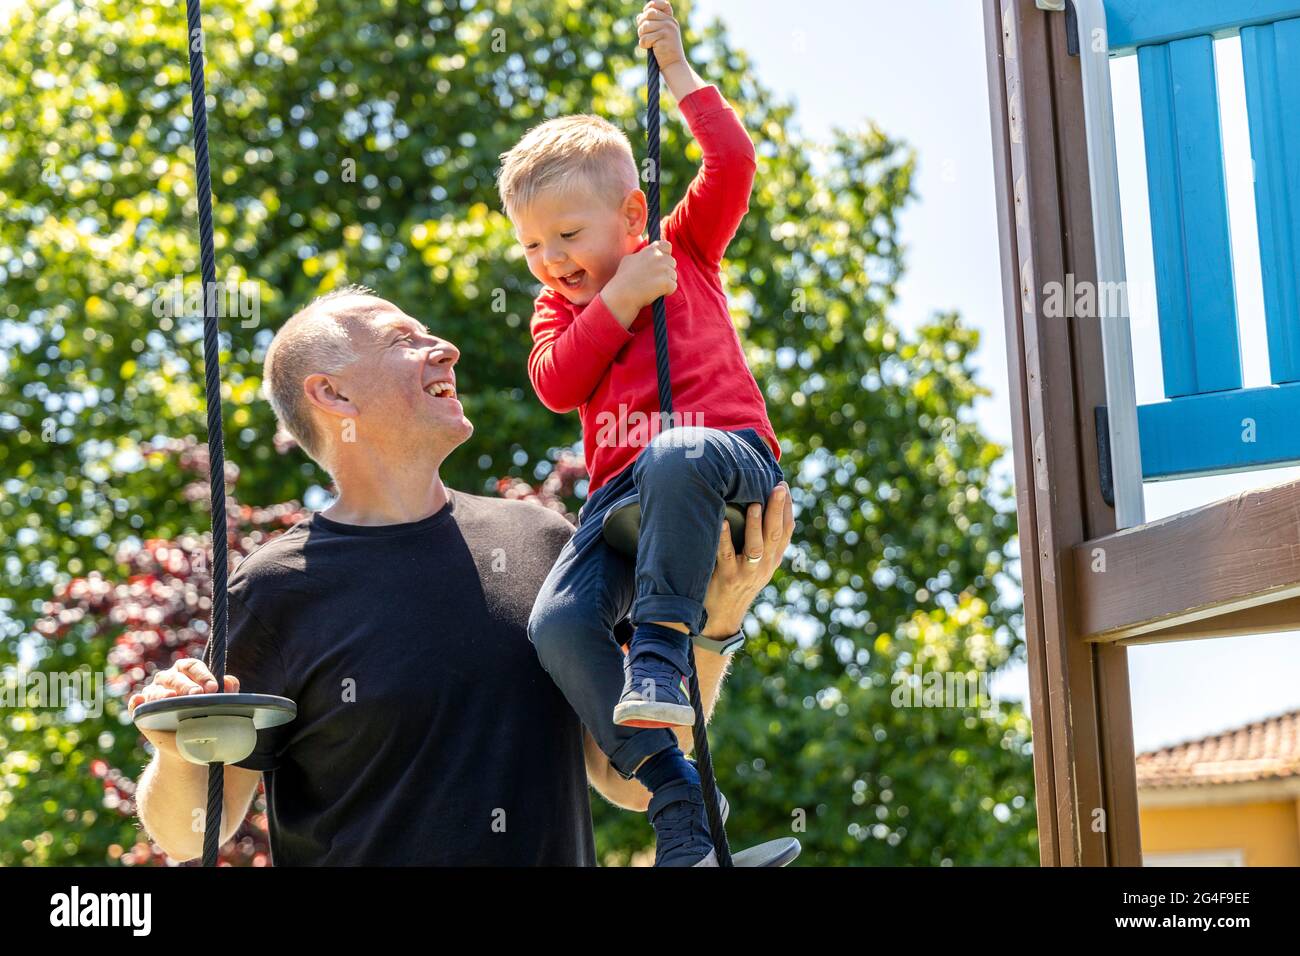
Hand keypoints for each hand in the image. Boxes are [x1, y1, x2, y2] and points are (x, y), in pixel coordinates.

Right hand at [127, 658, 239, 753]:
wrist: (188, 743)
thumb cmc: (204, 716)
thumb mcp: (218, 703)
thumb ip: (227, 690)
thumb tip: (230, 682)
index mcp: (186, 671)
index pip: (193, 666)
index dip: (203, 675)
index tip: (214, 688)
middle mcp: (168, 679)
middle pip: (175, 677)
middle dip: (187, 685)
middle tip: (197, 695)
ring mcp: (153, 693)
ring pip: (156, 690)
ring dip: (163, 694)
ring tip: (171, 698)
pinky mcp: (142, 710)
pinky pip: (136, 704)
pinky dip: (137, 702)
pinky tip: (140, 700)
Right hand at [602, 239, 676, 324]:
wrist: (621, 295)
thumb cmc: (623, 279)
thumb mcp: (629, 260)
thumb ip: (641, 254)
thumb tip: (647, 252)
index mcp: (650, 250)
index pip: (667, 246)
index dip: (665, 255)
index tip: (659, 263)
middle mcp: (658, 257)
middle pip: (672, 262)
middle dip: (666, 271)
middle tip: (653, 279)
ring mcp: (663, 269)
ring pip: (673, 275)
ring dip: (667, 282)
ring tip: (652, 287)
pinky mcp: (666, 282)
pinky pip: (673, 286)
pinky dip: (667, 291)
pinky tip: (655, 293)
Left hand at [637, 0, 686, 69]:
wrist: (674, 65)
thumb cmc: (665, 50)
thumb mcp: (660, 34)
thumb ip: (651, 24)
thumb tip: (639, 16)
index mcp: (670, 19)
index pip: (658, 4)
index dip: (649, 7)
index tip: (646, 16)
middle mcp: (670, 22)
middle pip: (648, 15)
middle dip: (642, 25)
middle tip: (644, 35)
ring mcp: (667, 30)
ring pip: (645, 26)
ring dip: (642, 36)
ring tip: (649, 43)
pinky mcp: (663, 39)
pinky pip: (645, 38)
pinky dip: (644, 45)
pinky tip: (651, 48)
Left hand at [700, 482, 794, 638]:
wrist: (721, 617)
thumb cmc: (736, 583)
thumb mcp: (756, 566)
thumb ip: (761, 543)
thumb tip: (760, 507)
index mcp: (772, 560)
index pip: (785, 532)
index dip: (787, 509)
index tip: (783, 487)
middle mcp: (763, 566)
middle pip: (774, 535)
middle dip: (778, 509)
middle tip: (778, 488)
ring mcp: (746, 573)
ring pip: (756, 547)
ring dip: (756, 525)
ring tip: (754, 504)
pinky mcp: (727, 578)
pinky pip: (726, 556)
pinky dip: (724, 538)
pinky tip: (721, 522)